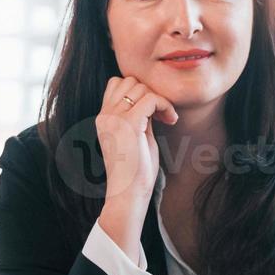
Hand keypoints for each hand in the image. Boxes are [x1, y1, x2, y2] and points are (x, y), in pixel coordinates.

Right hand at [96, 76, 178, 207]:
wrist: (128, 193)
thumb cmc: (136, 170)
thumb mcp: (136, 136)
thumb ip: (140, 117)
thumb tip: (152, 100)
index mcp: (104, 118)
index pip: (117, 83)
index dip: (138, 91)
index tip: (153, 111)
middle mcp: (105, 115)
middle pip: (129, 81)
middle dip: (150, 93)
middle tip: (162, 115)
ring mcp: (114, 118)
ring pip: (141, 88)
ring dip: (160, 100)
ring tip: (167, 119)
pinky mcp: (129, 124)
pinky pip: (151, 99)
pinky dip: (165, 105)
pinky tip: (171, 120)